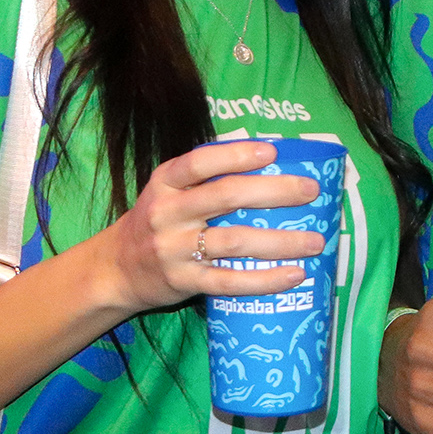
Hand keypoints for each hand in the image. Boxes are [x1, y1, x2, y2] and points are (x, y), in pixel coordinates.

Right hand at [95, 139, 326, 315]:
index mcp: (165, 183)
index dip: (236, 155)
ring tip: (315, 241)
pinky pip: (229, 281)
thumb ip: (208, 177)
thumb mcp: (170, 191)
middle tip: (311, 191)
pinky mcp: (184, 282)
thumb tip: (273, 160)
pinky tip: (295, 274)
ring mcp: (174, 249)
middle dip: (274, 192)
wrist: (116, 269)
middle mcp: (167, 213)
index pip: (200, 162)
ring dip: (280, 241)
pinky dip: (265, 279)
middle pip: (226, 196)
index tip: (273, 151)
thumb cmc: (160, 221)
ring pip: (235, 241)